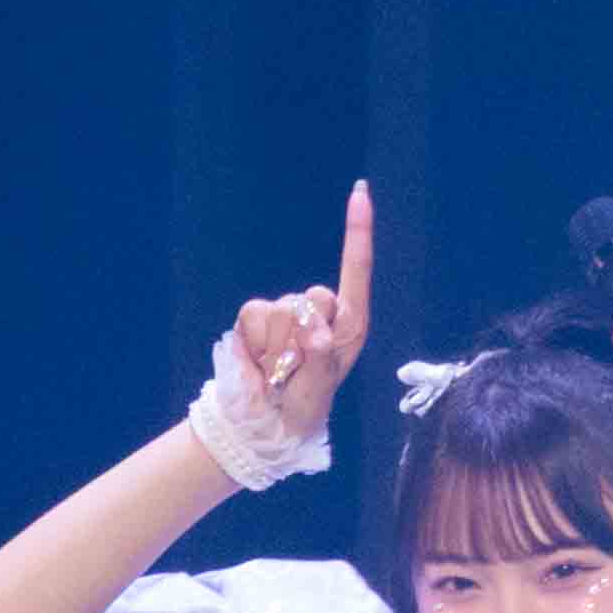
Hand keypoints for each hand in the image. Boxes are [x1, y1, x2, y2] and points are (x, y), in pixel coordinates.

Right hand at [228, 179, 375, 452]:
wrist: (261, 421)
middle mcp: (319, 311)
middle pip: (315, 296)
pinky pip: (253, 317)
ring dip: (279, 349)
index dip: (357, 230)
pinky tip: (260, 362)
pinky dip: (255, 345)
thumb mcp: (320, 390)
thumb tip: (313, 326)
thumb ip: (320, 357)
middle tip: (297, 370)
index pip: (355, 269)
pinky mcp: (253, 318)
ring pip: (282, 311)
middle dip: (305, 336)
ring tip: (280, 372)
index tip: (360, 191)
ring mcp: (284, 312)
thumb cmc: (303, 406)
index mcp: (348, 323)